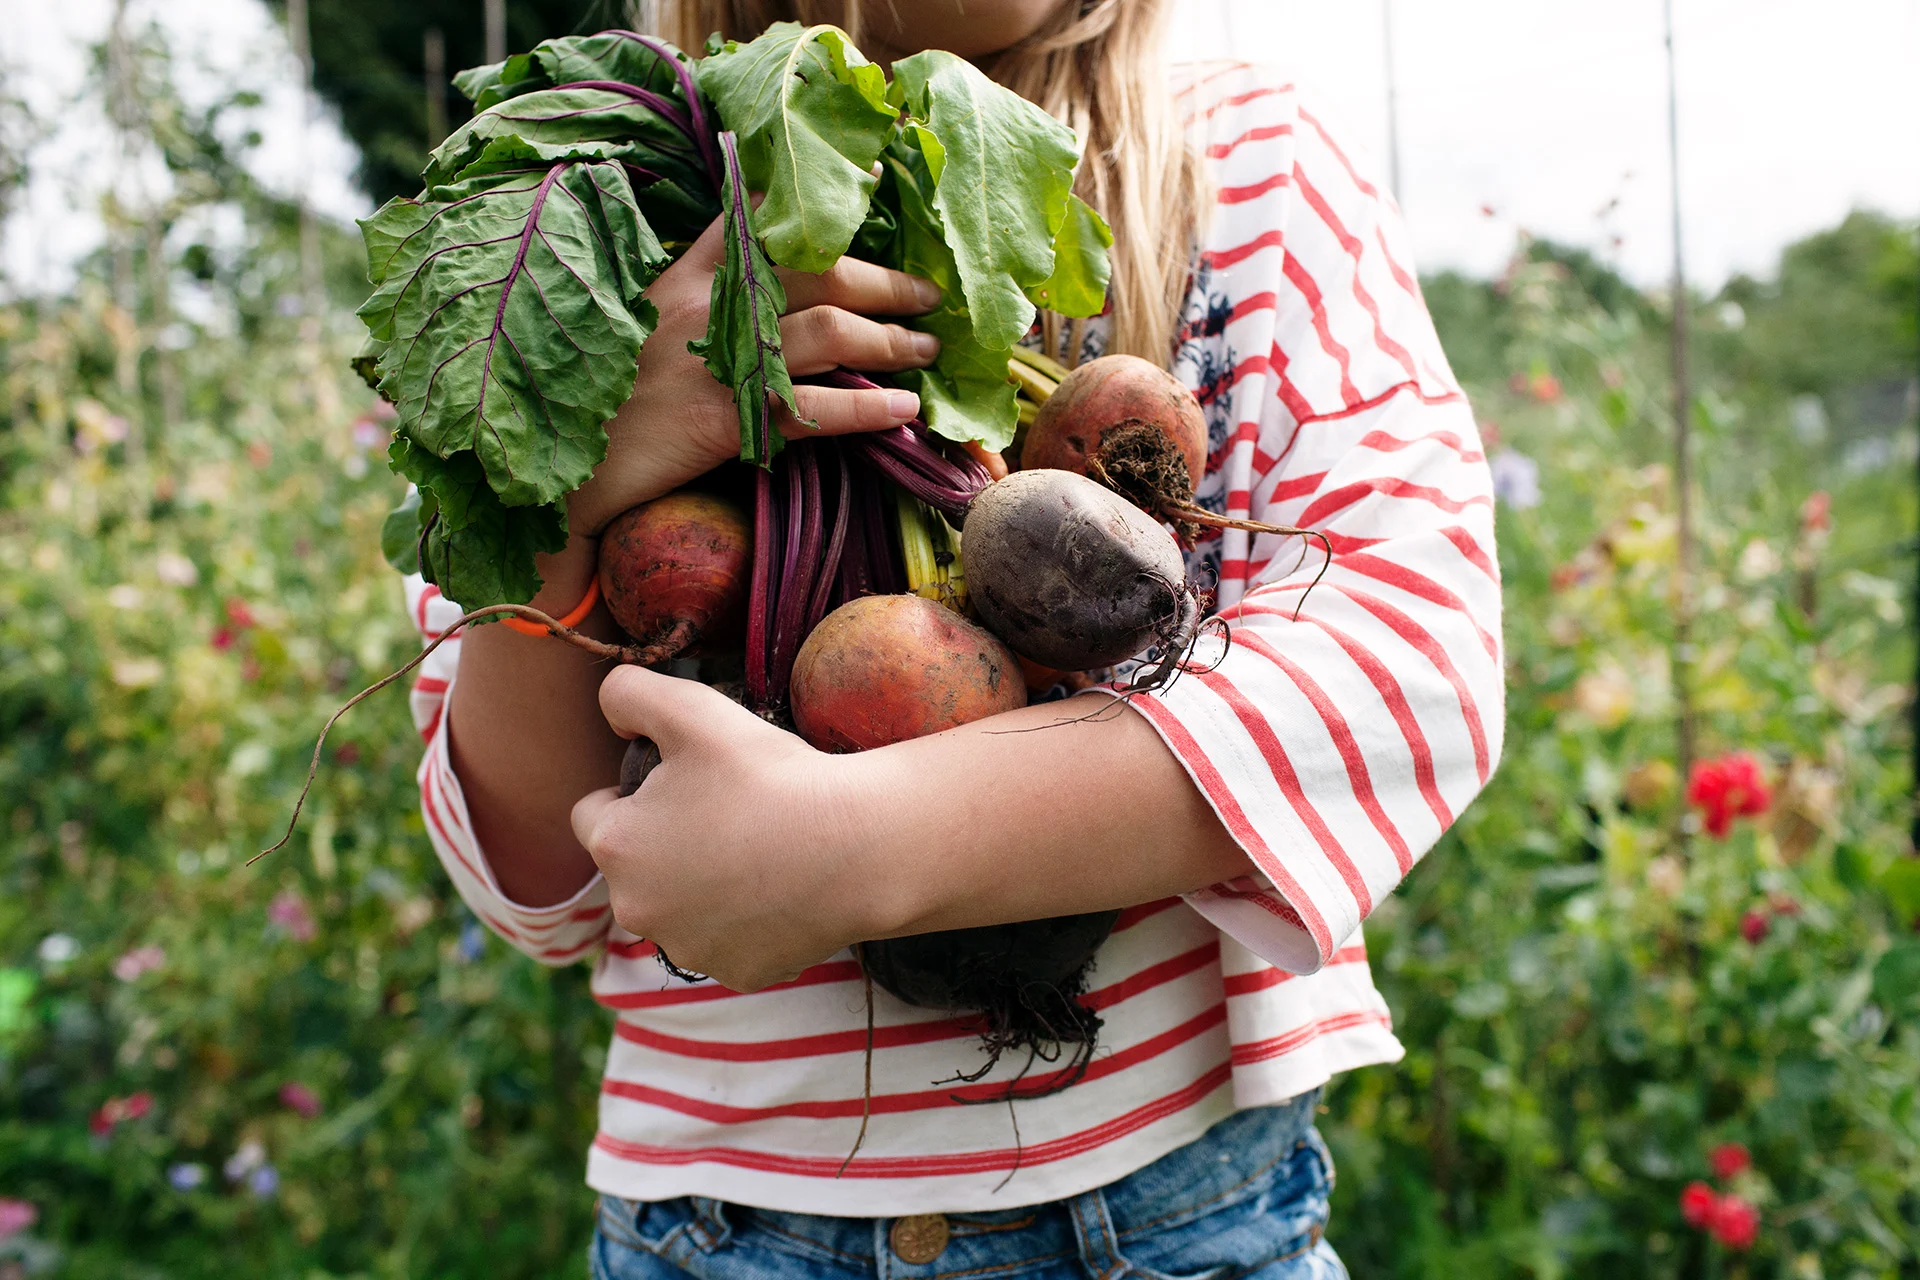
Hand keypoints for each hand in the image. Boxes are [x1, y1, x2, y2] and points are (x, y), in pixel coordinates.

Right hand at [565, 213, 943, 535]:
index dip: (821, 207)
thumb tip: (768, 296)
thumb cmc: (608, 400)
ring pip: (829, 332)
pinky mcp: (722, 420)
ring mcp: (715, 361)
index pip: (760, 220)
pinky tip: (901, 411)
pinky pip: (813, 410)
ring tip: (927, 352)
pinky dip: (866, 410)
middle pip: (817, 272)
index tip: (872, 188)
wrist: (562, 469)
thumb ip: (699, 300)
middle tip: (927, 296)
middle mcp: (705, 306)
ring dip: (891, 341)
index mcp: (684, 276)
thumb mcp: (643, 326)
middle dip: (884, 283)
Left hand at [569, 666, 891, 991]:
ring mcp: (687, 948)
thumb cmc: (771, 776)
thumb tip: (610, 707)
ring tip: (756, 849)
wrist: (858, 847)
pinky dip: (746, 920)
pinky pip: (727, 940)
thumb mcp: (693, 709)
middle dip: (664, 842)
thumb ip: (628, 693)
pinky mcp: (736, 973)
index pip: (593, 814)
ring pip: (679, 908)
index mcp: (615, 846)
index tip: (683, 783)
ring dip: (701, 885)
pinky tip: (780, 889)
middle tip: (726, 812)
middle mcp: (636, 909)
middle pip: (635, 867)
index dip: (634, 792)